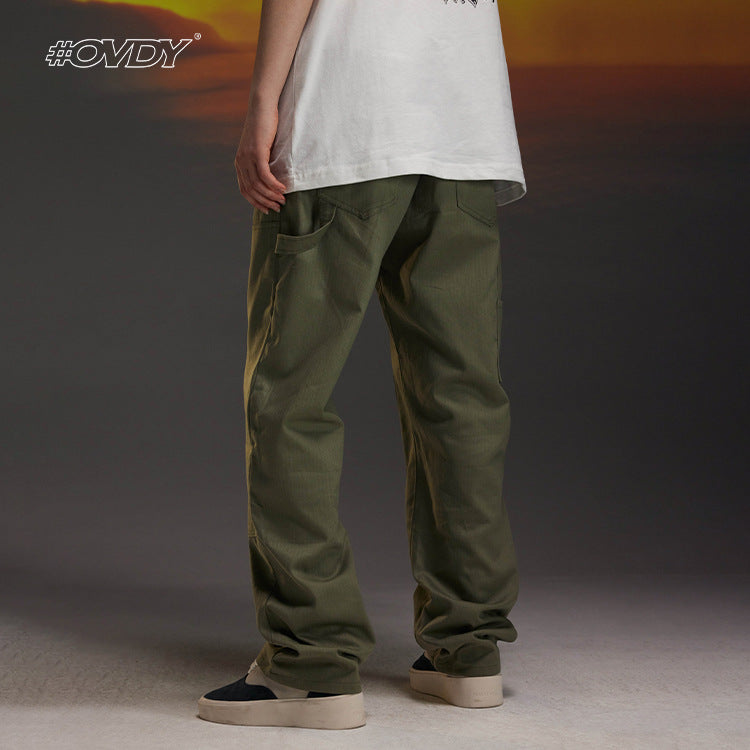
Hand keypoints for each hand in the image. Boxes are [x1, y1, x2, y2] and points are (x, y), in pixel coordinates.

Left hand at [234, 95, 286, 213]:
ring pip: (259, 185)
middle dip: (266, 202)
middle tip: (279, 207)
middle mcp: (241, 162)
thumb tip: (271, 178)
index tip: (267, 209)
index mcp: (240, 163)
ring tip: (283, 199)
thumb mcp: (261, 148)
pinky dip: (274, 184)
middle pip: (252, 190)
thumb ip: (261, 162)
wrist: (262, 107)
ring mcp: (248, 157)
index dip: (256, 202)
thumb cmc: (264, 127)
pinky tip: (282, 188)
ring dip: (272, 195)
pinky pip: (265, 175)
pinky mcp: (257, 152)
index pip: (244, 190)